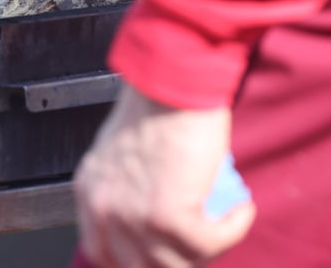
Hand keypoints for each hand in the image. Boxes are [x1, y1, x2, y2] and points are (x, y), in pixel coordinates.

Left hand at [73, 85, 255, 266]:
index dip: (141, 261)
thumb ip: (126, 187)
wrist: (171, 80)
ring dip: (211, 247)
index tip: (172, 252)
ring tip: (227, 219)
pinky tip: (241, 209)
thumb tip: (151, 214)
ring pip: (178, 264)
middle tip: (206, 239)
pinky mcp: (166, 216)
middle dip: (179, 260)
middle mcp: (103, 209)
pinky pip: (210, 243)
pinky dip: (232, 229)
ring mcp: (131, 217)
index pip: (103, 255)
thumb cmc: (156, 103)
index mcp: (89, 193)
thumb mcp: (122, 153)